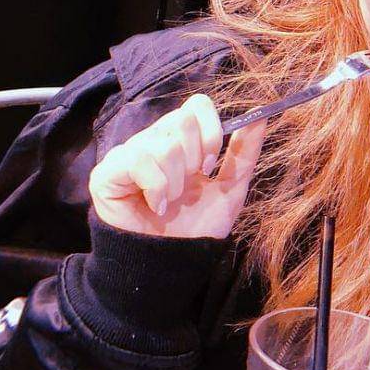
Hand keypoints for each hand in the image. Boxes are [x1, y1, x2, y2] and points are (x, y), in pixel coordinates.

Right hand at [88, 93, 266, 236]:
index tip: (209, 167)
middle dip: (194, 159)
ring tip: (170, 202)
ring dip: (175, 182)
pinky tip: (156, 205)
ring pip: (164, 144)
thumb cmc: (198, 227)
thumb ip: (245, 151)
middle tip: (188, 186)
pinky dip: (156, 187)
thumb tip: (262, 114)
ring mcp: (129, 154)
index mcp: (182, 141)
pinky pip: (138, 159)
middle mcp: (154, 140)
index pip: (197, 105)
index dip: (210, 132)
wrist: (172, 264)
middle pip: (182, 119)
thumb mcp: (230, 188)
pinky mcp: (107, 172)